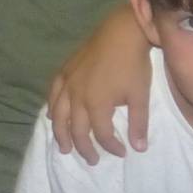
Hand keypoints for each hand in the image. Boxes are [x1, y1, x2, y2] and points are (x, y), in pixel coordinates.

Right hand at [48, 11, 153, 161]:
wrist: (122, 32)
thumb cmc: (133, 64)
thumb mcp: (140, 96)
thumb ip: (138, 124)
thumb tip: (139, 149)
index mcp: (96, 104)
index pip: (102, 135)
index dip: (111, 147)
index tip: (122, 153)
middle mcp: (77, 97)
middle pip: (76, 130)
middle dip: (83, 147)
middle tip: (91, 160)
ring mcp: (68, 83)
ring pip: (59, 115)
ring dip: (60, 134)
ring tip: (64, 147)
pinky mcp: (65, 70)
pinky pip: (53, 94)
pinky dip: (52, 107)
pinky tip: (53, 115)